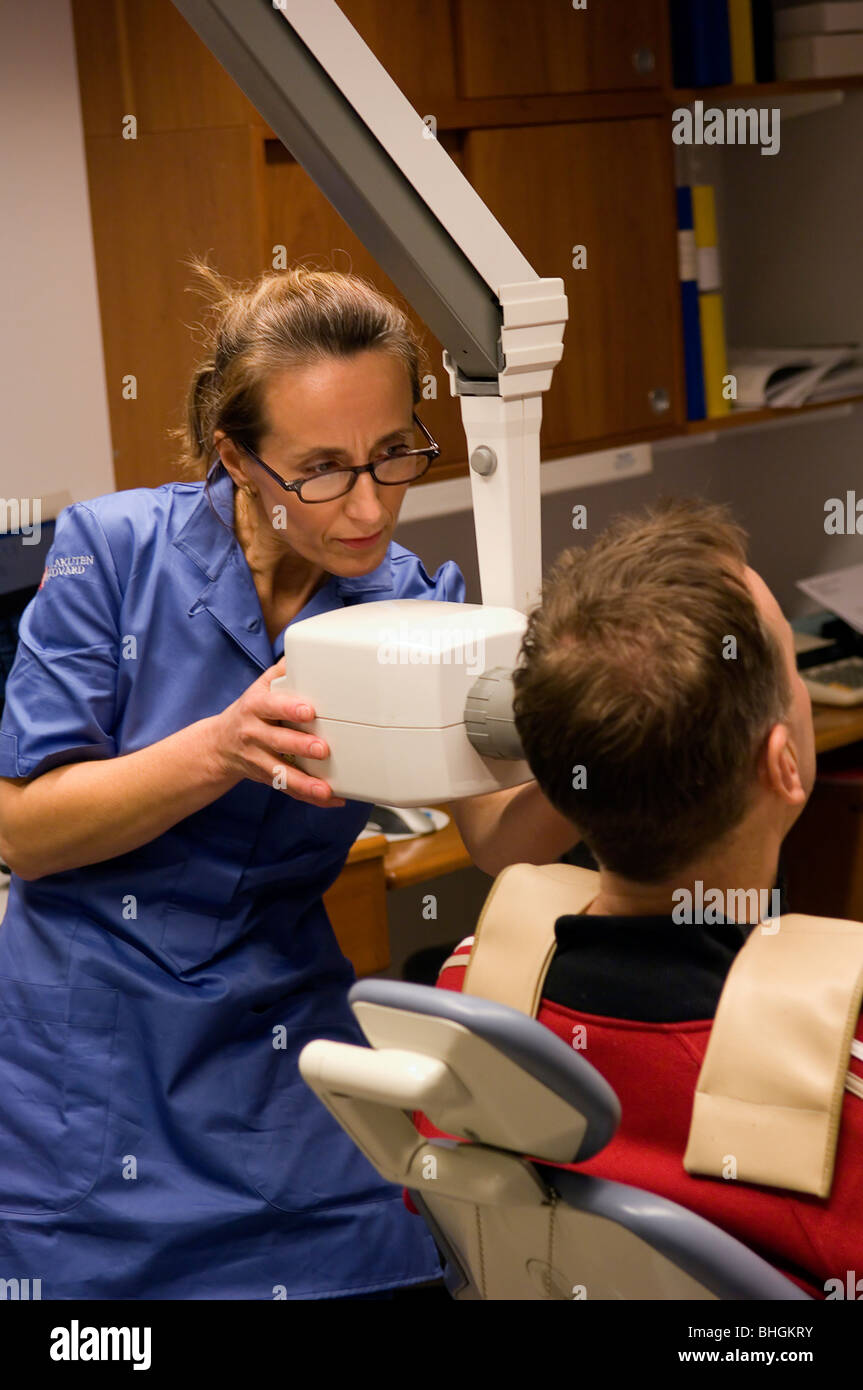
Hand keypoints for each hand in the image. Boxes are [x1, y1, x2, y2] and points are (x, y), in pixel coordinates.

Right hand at [210, 656, 345, 806]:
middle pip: (277, 741)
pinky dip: (310, 796)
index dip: (289, 708)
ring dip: (305, 782)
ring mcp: (258, 759)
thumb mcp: (260, 688)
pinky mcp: (266, 778)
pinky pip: (288, 790)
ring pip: (281, 773)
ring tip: (326, 789)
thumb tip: (304, 650)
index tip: (308, 712)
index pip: (271, 706)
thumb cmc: (251, 712)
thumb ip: (282, 672)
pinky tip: (332, 799)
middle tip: (322, 749)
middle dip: (299, 746)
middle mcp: (253, 734)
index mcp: (255, 707)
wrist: (219, 744)